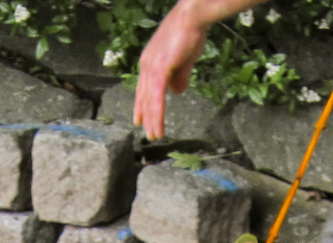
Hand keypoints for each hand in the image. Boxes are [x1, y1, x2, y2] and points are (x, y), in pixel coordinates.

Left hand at [134, 4, 209, 138]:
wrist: (192, 17)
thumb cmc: (190, 34)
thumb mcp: (184, 60)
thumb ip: (179, 77)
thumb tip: (177, 93)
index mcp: (150, 61)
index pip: (144, 88)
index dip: (142, 104)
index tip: (140, 119)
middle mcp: (147, 65)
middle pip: (144, 96)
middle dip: (146, 116)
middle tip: (148, 133)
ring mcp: (152, 67)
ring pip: (149, 100)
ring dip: (152, 119)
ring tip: (154, 135)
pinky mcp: (160, 69)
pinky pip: (157, 97)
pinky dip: (157, 113)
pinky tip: (157, 125)